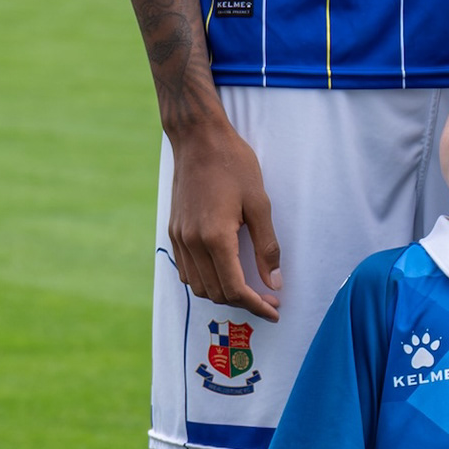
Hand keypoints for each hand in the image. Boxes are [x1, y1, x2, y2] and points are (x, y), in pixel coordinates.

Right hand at [165, 118, 279, 319]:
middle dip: (243, 302)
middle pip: (215, 292)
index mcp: (215, 238)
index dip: (257, 305)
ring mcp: (179, 238)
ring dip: (223, 294)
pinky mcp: (173, 231)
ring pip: (198, 286)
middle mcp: (192, 243)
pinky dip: (205, 280)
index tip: (275, 310)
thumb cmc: (233, 165)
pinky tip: (224, 272)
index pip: (235, 288)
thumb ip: (267, 247)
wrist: (198, 138)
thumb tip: (274, 282)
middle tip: (269, 297)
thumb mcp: (260, 203)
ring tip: (248, 289)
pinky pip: (186, 270)